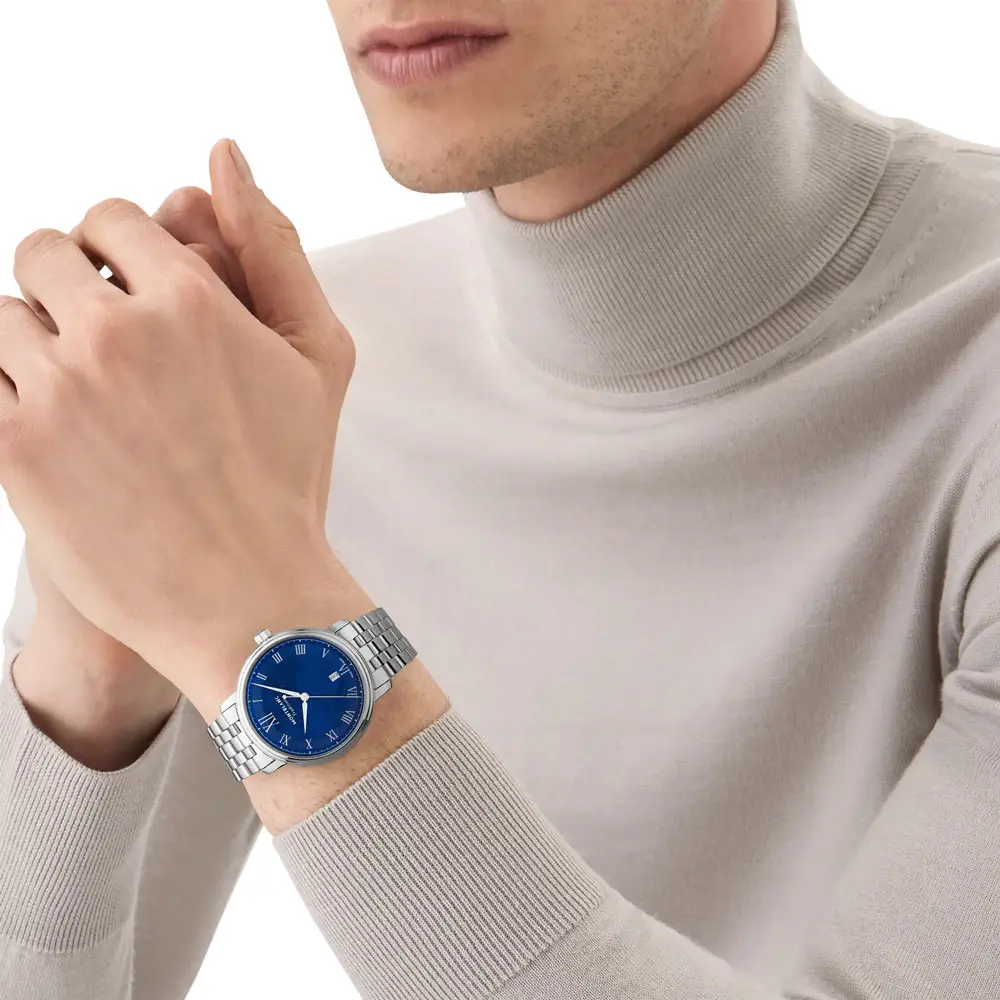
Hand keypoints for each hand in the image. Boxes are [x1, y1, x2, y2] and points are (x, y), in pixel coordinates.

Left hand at [0, 138, 355, 713]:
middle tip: (99, 341)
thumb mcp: (318, 356)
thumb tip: (227, 153)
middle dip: (66, 285)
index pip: (108, 218)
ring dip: (30, 342)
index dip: (116, 250)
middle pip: (39, 254)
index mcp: (189, 300)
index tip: (127, 290)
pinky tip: (48, 427)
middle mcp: (115, 333)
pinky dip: (6, 394)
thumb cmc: (290, 479)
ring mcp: (55, 393)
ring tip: (77, 394)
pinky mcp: (10, 452)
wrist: (248, 595)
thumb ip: (275, 246)